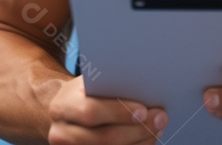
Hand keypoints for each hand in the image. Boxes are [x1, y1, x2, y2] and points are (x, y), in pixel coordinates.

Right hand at [48, 75, 167, 144]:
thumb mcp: (87, 83)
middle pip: (103, 138)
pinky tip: (147, 140)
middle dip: (136, 130)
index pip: (90, 112)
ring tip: (158, 129)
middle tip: (160, 119)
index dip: (118, 113)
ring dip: (139, 142)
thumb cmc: (83, 93)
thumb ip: (107, 84)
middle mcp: (62, 133)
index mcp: (63, 106)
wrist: (63, 114)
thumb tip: (144, 86)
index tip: (143, 110)